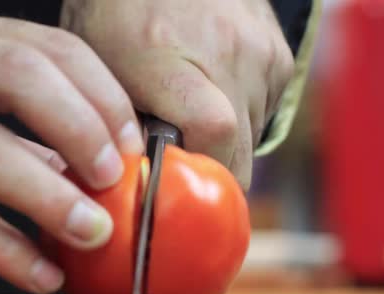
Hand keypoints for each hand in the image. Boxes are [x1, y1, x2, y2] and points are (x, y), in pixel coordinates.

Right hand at [0, 8, 142, 293]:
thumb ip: (23, 122)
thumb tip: (92, 165)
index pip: (50, 47)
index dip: (102, 95)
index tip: (130, 142)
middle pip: (17, 75)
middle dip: (80, 127)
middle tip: (112, 175)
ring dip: (46, 195)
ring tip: (90, 230)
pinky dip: (2, 248)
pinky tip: (39, 270)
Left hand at [61, 0, 293, 189]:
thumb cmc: (119, 17)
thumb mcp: (104, 75)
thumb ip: (127, 128)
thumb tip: (152, 178)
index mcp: (170, 58)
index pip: (213, 131)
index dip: (206, 171)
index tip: (187, 185)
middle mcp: (227, 52)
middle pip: (241, 148)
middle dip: (215, 167)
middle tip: (186, 158)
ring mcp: (259, 50)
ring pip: (254, 134)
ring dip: (229, 139)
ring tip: (195, 110)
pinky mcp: (279, 52)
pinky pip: (267, 108)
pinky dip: (243, 112)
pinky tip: (216, 88)